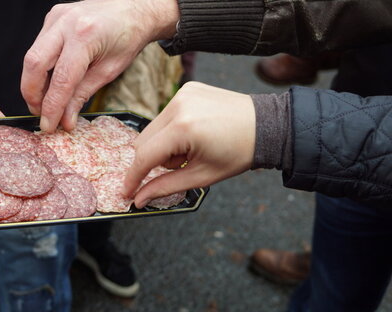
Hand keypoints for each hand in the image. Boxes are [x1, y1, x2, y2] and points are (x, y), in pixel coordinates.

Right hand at [21, 0, 178, 131]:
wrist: (133, 9)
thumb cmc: (127, 38)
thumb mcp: (108, 71)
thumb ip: (82, 95)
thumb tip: (64, 120)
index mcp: (85, 36)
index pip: (61, 79)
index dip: (51, 107)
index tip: (48, 125)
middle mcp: (65, 23)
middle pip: (34, 64)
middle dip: (32, 94)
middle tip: (40, 114)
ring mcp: (55, 17)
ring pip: (32, 56)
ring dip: (35, 83)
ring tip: (47, 101)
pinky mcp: (51, 18)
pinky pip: (38, 47)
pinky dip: (41, 69)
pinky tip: (51, 81)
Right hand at [123, 82, 255, 206]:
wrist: (267, 125)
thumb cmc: (239, 152)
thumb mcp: (202, 176)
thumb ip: (165, 187)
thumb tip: (139, 199)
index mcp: (183, 129)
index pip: (144, 156)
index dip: (133, 177)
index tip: (126, 192)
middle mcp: (178, 106)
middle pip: (143, 142)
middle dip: (154, 160)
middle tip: (180, 165)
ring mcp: (181, 94)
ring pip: (152, 129)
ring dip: (163, 145)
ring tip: (190, 149)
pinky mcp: (186, 88)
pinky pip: (165, 115)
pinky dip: (171, 130)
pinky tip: (194, 134)